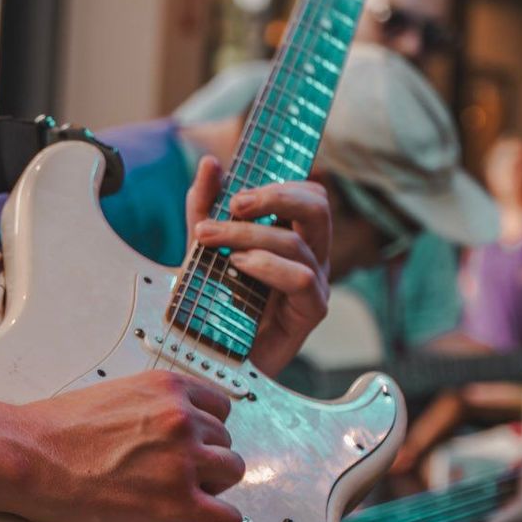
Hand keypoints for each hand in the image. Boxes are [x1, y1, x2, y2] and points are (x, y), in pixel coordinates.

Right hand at [14, 371, 245, 521]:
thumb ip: (151, 409)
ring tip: (176, 496)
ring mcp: (183, 460)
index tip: (194, 446)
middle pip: (225, 442)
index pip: (219, 409)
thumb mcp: (116, 396)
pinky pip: (227, 518)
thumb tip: (162, 430)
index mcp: (167, 388)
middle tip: (174, 477)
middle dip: (205, 461)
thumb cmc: (56, 431)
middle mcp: (182, 418)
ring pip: (231, 474)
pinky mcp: (176, 501)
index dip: (206, 432)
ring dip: (210, 487)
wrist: (30, 456)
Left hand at [184, 156, 330, 376]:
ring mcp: (316, 283)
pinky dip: (268, 266)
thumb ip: (204, 207)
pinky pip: (301, 278)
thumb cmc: (214, 303)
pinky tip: (238, 266)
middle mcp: (312, 256)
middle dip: (276, 197)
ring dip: (250, 236)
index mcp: (295, 235)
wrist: (211, 358)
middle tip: (234, 204)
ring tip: (215, 242)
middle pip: (318, 206)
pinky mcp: (311, 312)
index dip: (278, 184)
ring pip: (297, 243)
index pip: (308, 194)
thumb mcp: (203, 248)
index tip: (233, 193)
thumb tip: (210, 164)